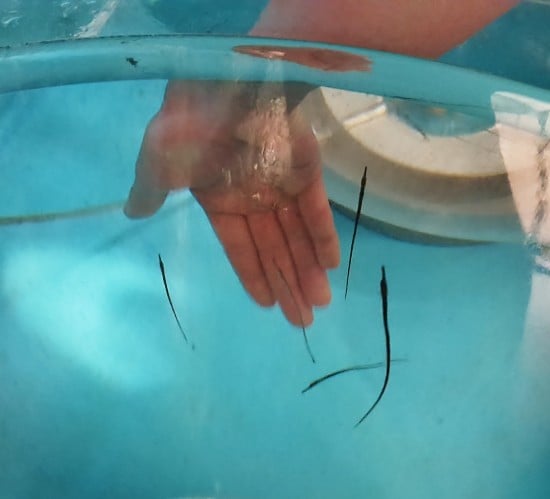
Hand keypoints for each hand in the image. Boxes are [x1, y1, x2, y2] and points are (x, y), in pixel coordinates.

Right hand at [125, 80, 339, 325]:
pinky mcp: (306, 169)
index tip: (269, 306)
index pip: (240, 248)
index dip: (254, 277)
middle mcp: (252, 198)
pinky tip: (332, 264)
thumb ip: (152, 189)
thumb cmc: (191, 123)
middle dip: (288, 284)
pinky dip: (324, 235)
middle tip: (303, 322)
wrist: (229, 76)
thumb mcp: (159, 159)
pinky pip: (318, 208)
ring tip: (320, 303)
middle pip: (274, 250)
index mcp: (220, 201)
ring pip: (298, 235)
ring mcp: (281, 185)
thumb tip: (131, 211)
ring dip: (309, 268)